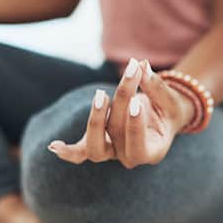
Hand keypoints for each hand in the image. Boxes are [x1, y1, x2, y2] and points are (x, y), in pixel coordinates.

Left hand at [48, 59, 195, 168]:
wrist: (160, 117)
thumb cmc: (167, 108)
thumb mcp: (168, 98)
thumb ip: (156, 86)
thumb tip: (142, 65)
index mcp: (152, 151)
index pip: (139, 146)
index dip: (135, 126)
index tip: (137, 101)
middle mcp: (129, 157)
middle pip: (117, 135)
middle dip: (120, 107)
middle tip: (128, 79)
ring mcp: (110, 152)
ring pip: (95, 147)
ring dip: (95, 121)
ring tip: (101, 95)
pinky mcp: (96, 144)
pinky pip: (79, 153)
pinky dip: (67, 151)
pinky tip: (53, 145)